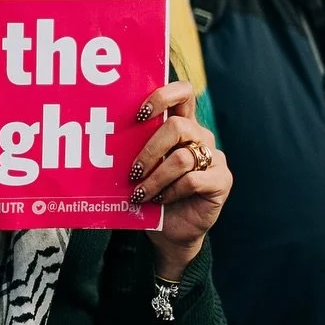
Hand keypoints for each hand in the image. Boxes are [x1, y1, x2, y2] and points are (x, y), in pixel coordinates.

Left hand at [132, 82, 231, 279]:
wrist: (170, 231)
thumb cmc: (151, 194)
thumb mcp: (140, 168)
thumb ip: (134, 149)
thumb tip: (103, 138)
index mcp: (182, 125)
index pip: (183, 93)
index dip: (163, 96)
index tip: (139, 114)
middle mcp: (200, 137)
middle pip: (179, 126)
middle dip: (150, 149)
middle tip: (133, 171)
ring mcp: (214, 158)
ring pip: (181, 157)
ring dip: (155, 178)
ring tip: (140, 193)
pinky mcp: (221, 180)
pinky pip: (192, 180)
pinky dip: (170, 191)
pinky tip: (159, 200)